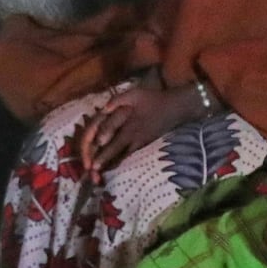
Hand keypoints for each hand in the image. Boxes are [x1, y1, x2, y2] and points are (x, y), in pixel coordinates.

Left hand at [77, 79, 212, 169]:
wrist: (173, 109)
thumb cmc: (152, 100)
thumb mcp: (135, 93)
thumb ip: (118, 100)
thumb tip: (103, 108)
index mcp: (127, 119)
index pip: (110, 128)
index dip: (102, 136)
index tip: (95, 143)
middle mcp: (130, 132)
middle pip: (114, 147)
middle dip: (102, 157)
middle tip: (92, 168)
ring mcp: (136, 141)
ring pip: (120, 154)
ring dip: (109, 163)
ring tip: (98, 174)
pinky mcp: (141, 145)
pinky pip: (127, 156)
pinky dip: (117, 162)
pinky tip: (108, 168)